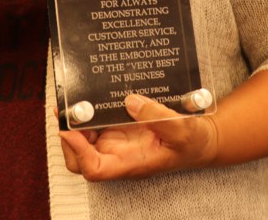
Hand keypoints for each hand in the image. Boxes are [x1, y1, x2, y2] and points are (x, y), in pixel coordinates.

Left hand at [59, 94, 218, 180]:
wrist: (201, 139)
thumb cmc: (193, 143)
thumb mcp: (182, 130)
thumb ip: (157, 117)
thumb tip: (130, 101)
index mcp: (131, 163)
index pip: (95, 169)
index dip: (78, 153)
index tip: (70, 130)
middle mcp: (119, 155)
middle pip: (80, 159)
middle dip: (68, 138)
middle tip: (66, 112)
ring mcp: (118, 142)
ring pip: (85, 140)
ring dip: (76, 123)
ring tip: (72, 101)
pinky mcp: (121, 128)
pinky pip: (98, 124)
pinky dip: (89, 114)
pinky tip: (88, 97)